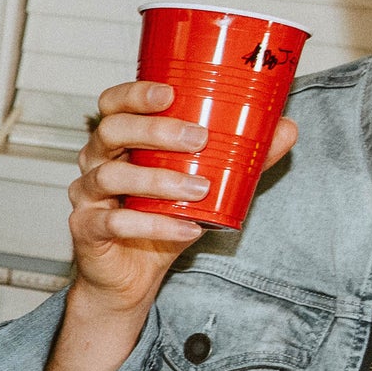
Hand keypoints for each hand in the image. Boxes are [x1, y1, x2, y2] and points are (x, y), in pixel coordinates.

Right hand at [67, 79, 298, 322]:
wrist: (130, 277)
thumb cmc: (157, 221)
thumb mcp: (202, 186)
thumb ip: (240, 157)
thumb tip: (285, 129)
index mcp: (119, 141)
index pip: (114, 104)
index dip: (136, 94)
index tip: (170, 93)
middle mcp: (96, 162)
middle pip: (111, 131)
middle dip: (155, 131)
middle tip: (199, 139)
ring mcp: (87, 196)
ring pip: (111, 176)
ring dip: (159, 180)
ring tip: (199, 188)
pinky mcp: (86, 230)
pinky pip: (116, 223)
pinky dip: (155, 226)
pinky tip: (187, 229)